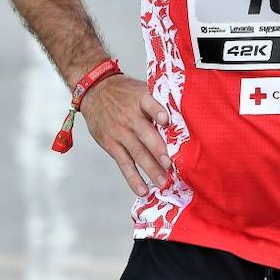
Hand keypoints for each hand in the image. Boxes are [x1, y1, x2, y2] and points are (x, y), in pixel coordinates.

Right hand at [78, 74, 171, 196]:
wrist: (95, 91)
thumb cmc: (125, 92)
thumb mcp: (140, 89)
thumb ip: (158, 101)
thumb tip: (184, 117)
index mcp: (140, 99)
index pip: (150, 104)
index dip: (158, 112)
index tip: (168, 121)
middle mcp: (130, 117)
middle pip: (145, 134)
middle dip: (158, 150)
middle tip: (171, 164)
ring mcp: (120, 132)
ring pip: (137, 152)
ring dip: (150, 168)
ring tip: (163, 182)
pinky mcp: (111, 144)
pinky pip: (124, 163)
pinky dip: (133, 178)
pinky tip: (143, 190)